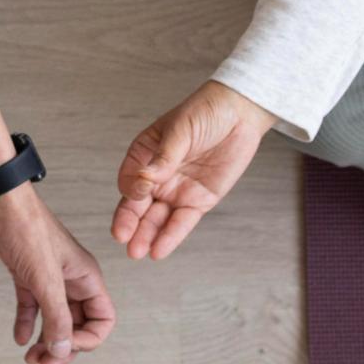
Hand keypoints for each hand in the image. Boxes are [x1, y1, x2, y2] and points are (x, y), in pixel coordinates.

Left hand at [0, 181, 116, 363]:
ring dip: (46, 341)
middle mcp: (73, 279)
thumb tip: (63, 352)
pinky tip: (19, 338)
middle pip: (78, 324)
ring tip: (30, 358)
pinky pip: (33, 307)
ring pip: (55, 319)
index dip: (86, 340)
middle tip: (42, 363)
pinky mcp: (28, 274)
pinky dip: (28, 324)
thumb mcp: (44, 278)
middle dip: (63, 347)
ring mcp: (50, 277)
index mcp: (87, 277)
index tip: (62, 345)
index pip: (102, 319)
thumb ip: (56, 316)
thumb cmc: (26, 228)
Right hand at [112, 80, 276, 260]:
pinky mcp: (198, 201)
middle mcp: (158, 177)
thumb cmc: (205, 112)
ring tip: (137, 251)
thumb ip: (164, 157)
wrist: (240, 114)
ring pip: (156, 218)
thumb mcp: (181, 130)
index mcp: (145, 155)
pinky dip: (170, 236)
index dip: (131, 189)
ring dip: (146, 235)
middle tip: (122, 237)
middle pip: (138, 204)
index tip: (137, 193)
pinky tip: (159, 250)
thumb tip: (145, 178)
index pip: (129, 179)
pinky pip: (181, 222)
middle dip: (129, 222)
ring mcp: (177, 190)